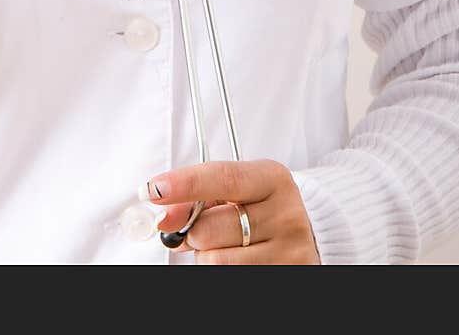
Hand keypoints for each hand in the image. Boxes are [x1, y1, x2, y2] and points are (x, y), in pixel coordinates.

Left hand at [144, 159, 320, 263]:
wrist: (305, 234)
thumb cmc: (260, 208)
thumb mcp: (234, 192)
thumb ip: (198, 197)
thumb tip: (164, 216)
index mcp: (273, 178)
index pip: (223, 178)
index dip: (184, 184)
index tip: (153, 189)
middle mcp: (285, 214)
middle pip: (209, 228)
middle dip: (193, 231)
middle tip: (200, 229)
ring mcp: (290, 251)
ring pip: (215, 261)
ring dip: (206, 257)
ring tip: (225, 246)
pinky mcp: (289, 275)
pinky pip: (231, 279)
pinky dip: (220, 271)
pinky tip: (237, 260)